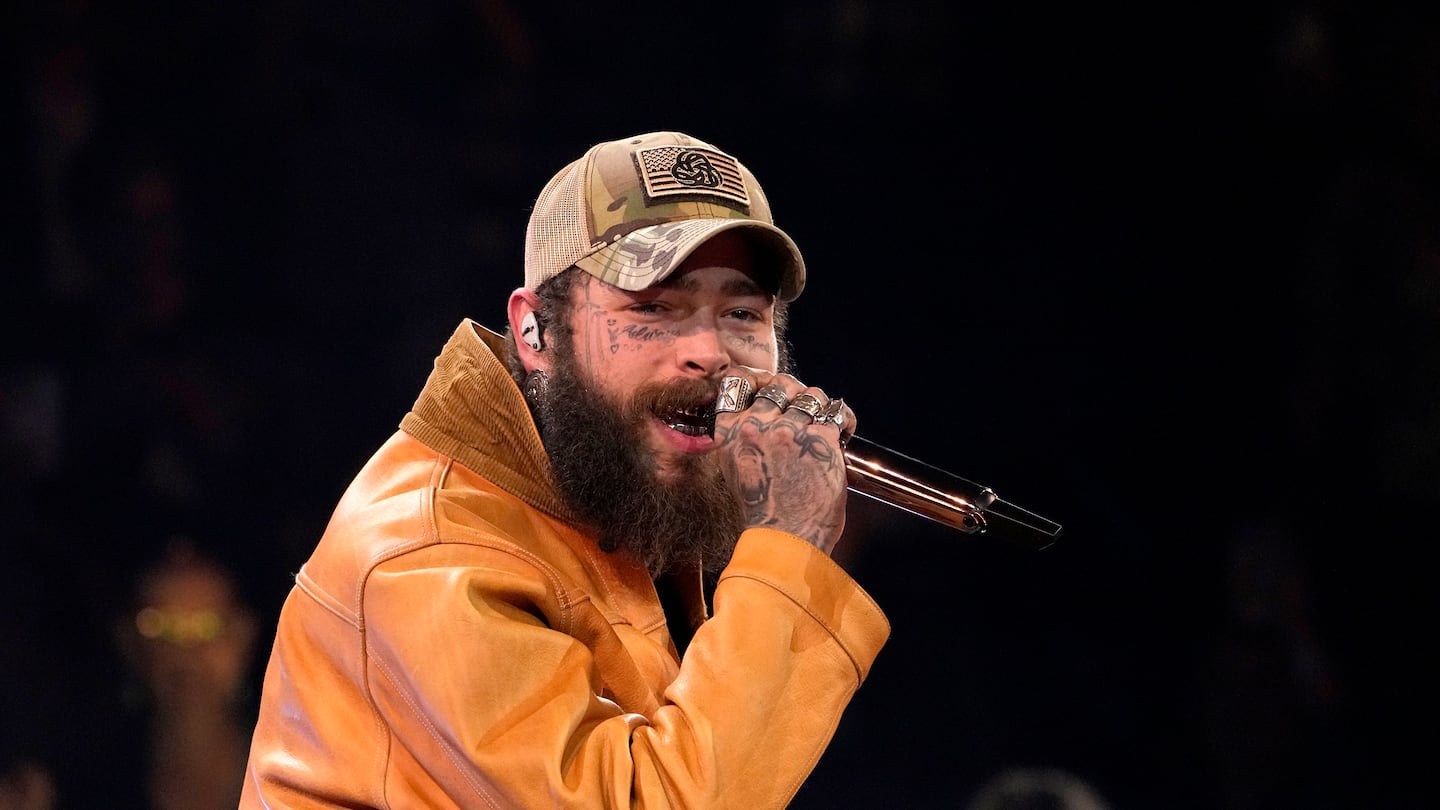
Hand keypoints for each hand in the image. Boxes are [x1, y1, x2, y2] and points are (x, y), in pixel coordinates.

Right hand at [712, 369, 856, 553]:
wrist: (785, 539)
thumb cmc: (763, 511)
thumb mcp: (737, 469)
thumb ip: (744, 437)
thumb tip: (764, 408)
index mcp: (729, 432)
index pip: (738, 382)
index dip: (758, 379)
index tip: (770, 387)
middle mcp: (757, 426)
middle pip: (780, 384)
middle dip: (796, 392)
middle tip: (804, 410)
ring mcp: (789, 431)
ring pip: (812, 396)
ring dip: (821, 408)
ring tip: (824, 426)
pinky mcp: (820, 440)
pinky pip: (837, 414)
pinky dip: (845, 421)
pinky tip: (844, 434)